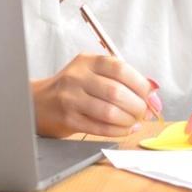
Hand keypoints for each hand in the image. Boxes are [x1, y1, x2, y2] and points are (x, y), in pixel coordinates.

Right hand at [31, 53, 162, 137]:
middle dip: (137, 106)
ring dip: (128, 120)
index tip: (149, 94)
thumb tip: (153, 93)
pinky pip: (100, 127)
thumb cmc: (71, 88)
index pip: (120, 68)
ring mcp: (71, 98)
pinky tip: (124, 128)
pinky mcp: (68, 119)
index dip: (140, 83)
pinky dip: (118, 130)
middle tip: (142, 112)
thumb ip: (120, 79)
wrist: (38, 102)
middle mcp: (77, 77)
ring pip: (109, 112)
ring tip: (133, 121)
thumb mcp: (92, 73)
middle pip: (116, 92)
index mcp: (87, 61)